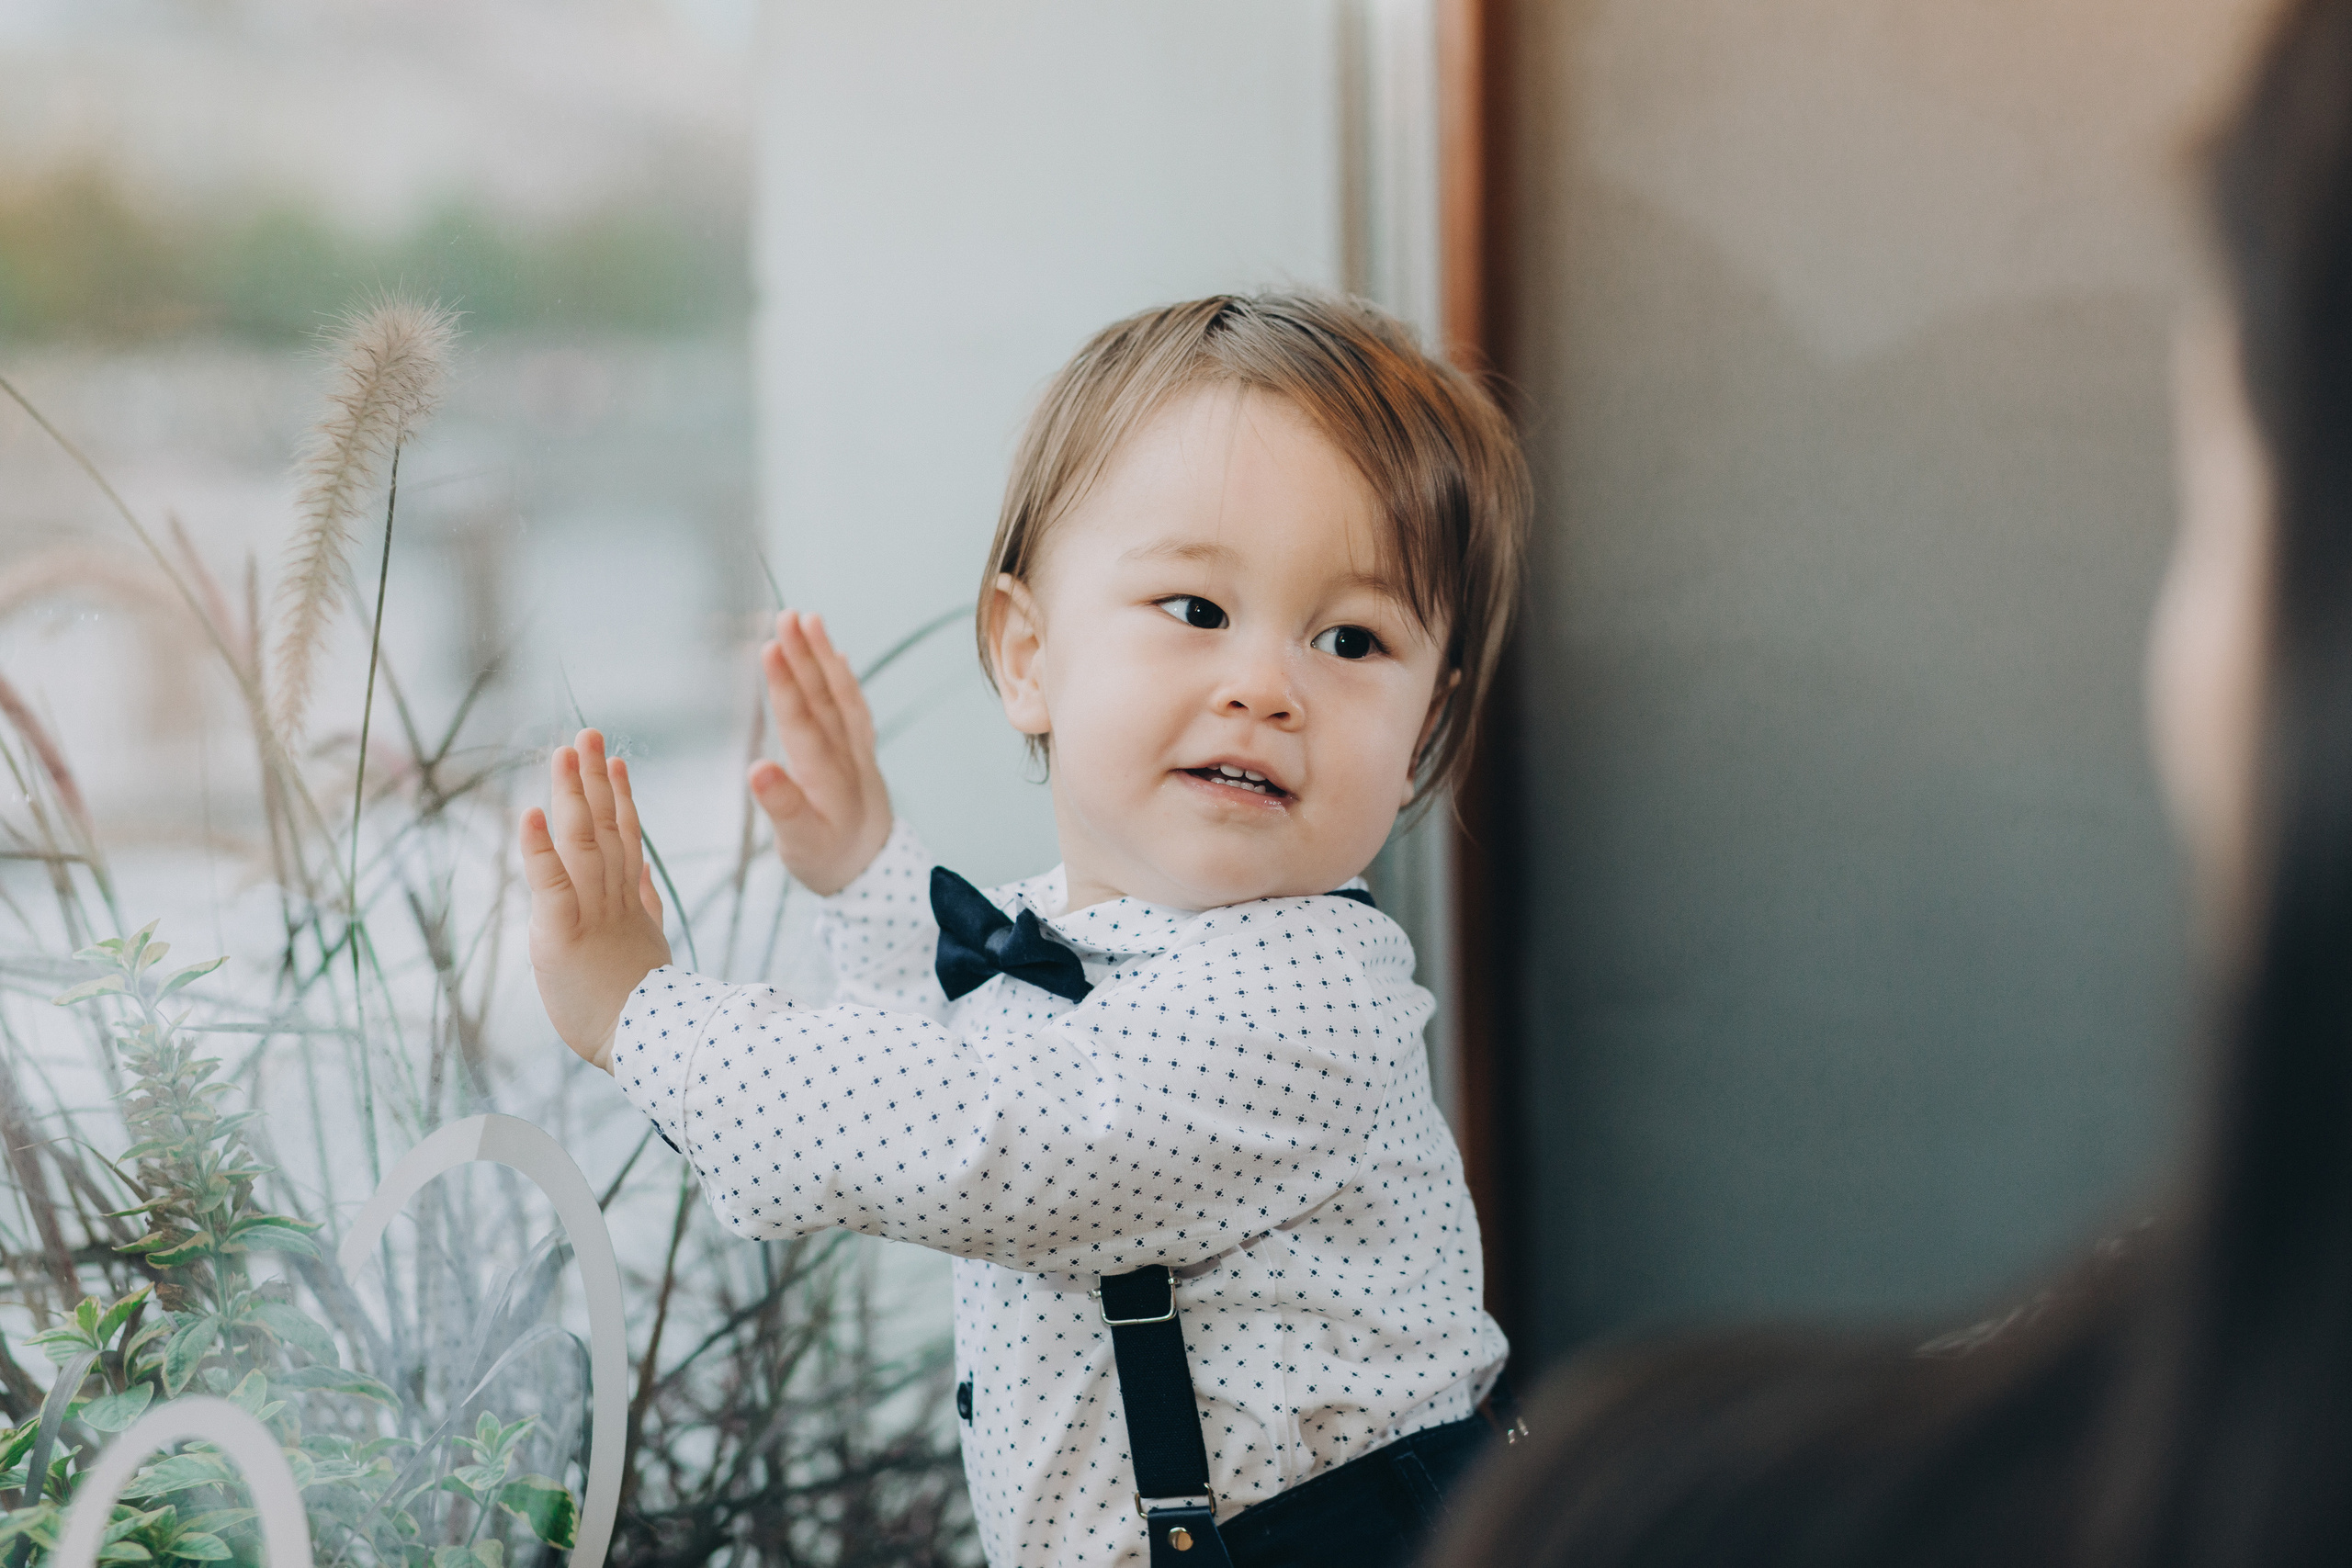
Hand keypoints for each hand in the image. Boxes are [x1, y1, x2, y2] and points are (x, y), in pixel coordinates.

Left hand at [521, 728, 672, 1070]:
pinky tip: (532, 813)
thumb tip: (643, 874)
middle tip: (586, 734)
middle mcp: (612, 899)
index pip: (626, 839)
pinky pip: (551, 883)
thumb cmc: (644, 1012)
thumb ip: (646, 906)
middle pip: (605, 827)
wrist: (648, 1048)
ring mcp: (590, 913)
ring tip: (565, 753)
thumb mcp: (649, 949)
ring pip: (582, 842)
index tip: (615, 761)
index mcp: (631, 904)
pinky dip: (540, 848)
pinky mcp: (563, 933)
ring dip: (572, 795)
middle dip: (594, 779)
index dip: (620, 797)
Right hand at [749, 610, 892, 894]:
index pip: (802, 721)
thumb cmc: (829, 860)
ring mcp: (857, 750)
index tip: (771, 647)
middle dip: (804, 655)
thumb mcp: (799, 843)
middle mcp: (845, 755)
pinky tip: (836, 653)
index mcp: (825, 775)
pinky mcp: (861, 751)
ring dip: (824, 656)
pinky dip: (845, 677)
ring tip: (808, 618)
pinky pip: (855, 706)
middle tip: (786, 615)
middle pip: (822, 698)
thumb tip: (757, 770)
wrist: (875, 874)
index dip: (786, 684)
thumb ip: (781, 806)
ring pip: (840, 695)